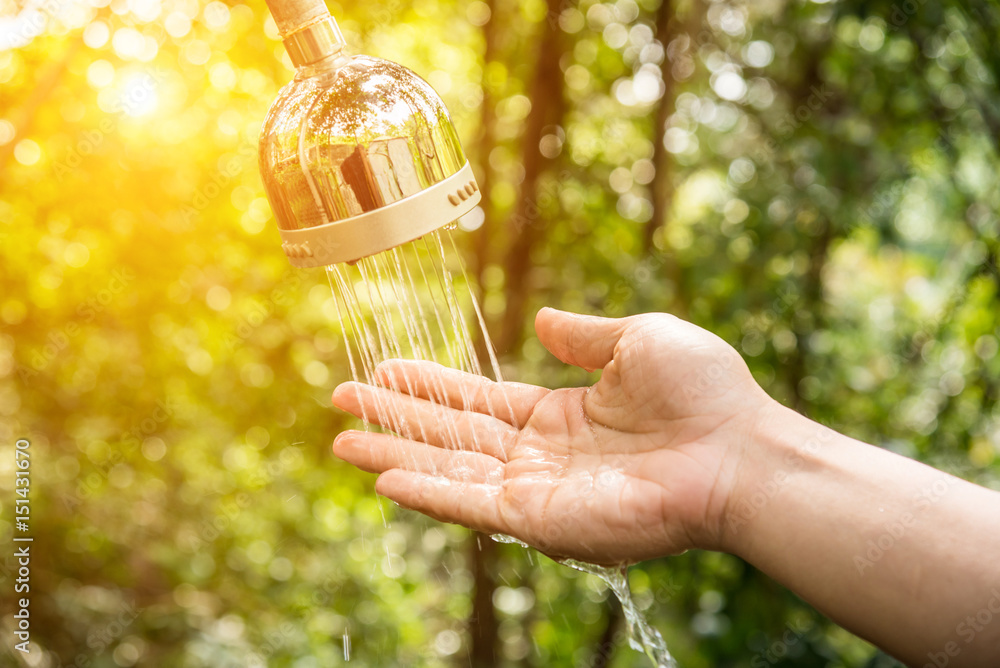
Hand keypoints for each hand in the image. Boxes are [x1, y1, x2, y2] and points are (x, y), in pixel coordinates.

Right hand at [331, 308, 772, 564]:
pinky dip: (428, 493)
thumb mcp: (638, 341)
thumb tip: (545, 321)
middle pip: (450, 437)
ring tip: (341, 439)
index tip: (385, 367)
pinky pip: (473, 506)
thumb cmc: (704, 395)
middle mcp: (542, 457)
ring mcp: (540, 492)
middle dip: (395, 417)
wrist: (741, 449)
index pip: (477, 402)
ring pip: (450, 471)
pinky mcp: (545, 521)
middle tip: (340, 398)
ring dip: (395, 454)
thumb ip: (585, 336)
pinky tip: (385, 478)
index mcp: (562, 416)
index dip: (429, 386)